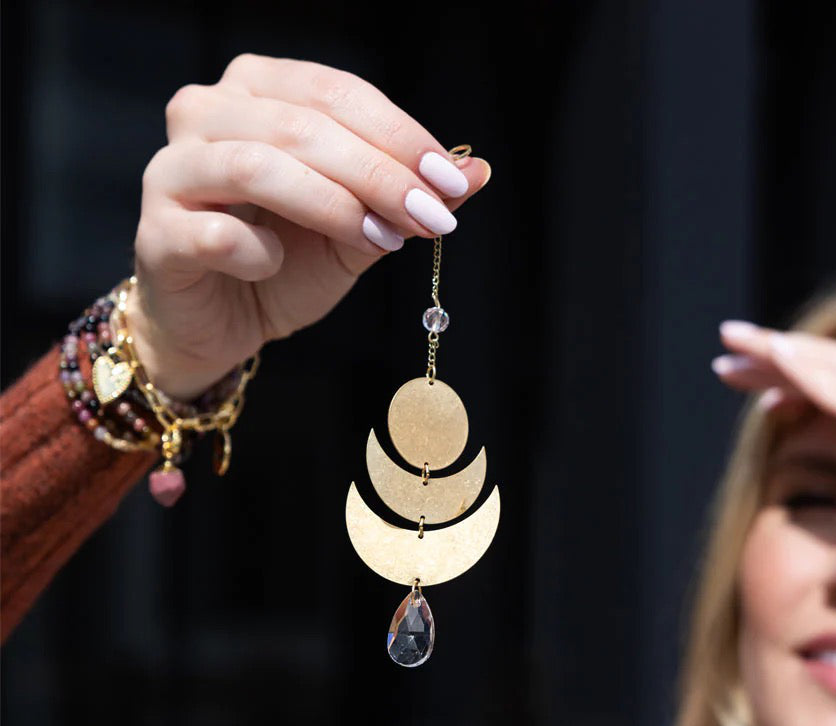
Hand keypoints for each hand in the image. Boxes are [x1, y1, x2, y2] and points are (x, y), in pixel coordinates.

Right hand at [129, 54, 491, 398]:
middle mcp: (206, 113)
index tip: (450, 184)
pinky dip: (261, 253)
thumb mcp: (358, 228)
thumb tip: (476, 172)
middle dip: (378, 173)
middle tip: (430, 217)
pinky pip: (216, 233)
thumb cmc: (285, 262)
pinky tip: (277, 265)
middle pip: (303, 124)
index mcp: (258, 92)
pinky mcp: (158, 232)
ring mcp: (174, 171)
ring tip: (379, 239)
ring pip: (257, 165)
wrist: (222, 322)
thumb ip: (405, 196)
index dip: (400, 137)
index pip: (337, 93)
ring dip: (332, 205)